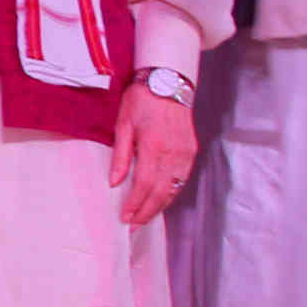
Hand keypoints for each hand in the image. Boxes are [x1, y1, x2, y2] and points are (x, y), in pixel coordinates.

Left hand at [110, 77, 197, 226]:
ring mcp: (185, 153)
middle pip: (161, 192)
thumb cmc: (141, 99)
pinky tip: (160, 200)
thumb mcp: (123, 124)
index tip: (125, 217)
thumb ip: (120, 155)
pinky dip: (171, 193)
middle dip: (147, 212)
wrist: (168, 81)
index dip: (135, 204)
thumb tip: (114, 182)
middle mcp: (174, 152)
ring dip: (159, 206)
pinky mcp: (191, 151)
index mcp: (154, 146)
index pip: (144, 184)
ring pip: (174, 189)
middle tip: (133, 225)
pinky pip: (182, 179)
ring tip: (144, 218)